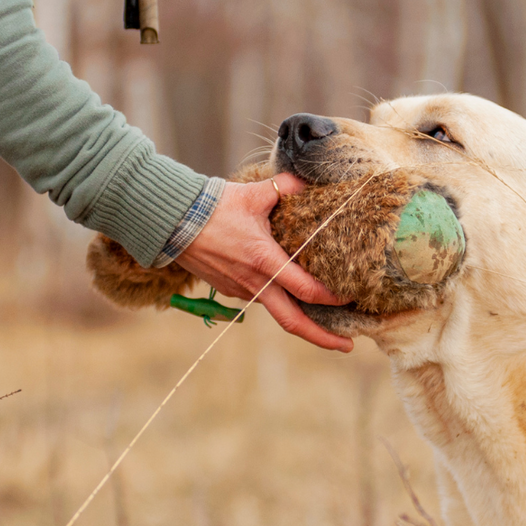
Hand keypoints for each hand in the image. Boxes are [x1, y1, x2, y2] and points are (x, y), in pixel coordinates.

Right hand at [175, 173, 352, 351]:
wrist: (174, 222)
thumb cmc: (214, 206)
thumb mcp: (255, 194)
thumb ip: (286, 187)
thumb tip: (309, 181)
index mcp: (265, 261)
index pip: (307, 290)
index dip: (332, 298)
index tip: (351, 299)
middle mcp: (254, 282)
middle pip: (293, 323)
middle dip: (323, 338)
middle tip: (348, 345)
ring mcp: (241, 290)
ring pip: (277, 309)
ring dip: (301, 315)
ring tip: (324, 312)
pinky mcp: (230, 290)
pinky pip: (261, 297)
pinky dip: (279, 299)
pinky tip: (289, 289)